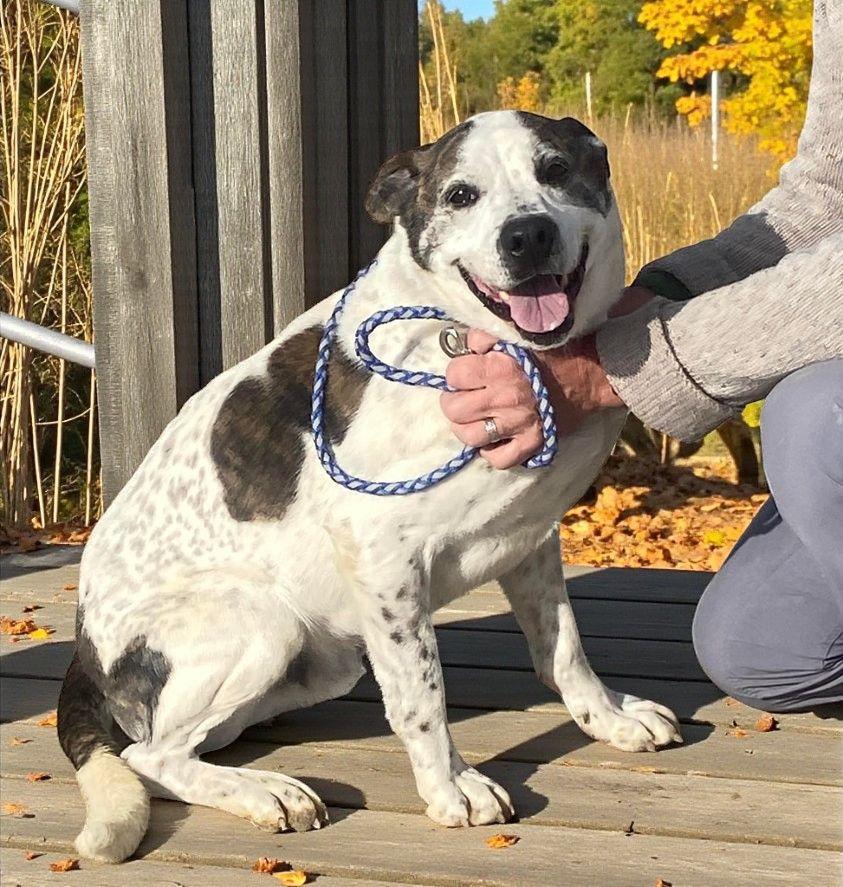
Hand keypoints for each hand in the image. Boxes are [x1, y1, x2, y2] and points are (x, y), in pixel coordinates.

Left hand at [440, 287, 653, 468]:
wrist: (595, 374)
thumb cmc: (557, 351)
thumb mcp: (521, 335)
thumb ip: (488, 336)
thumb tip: (466, 346)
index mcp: (500, 367)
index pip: (455, 374)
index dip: (457, 372)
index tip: (466, 373)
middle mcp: (505, 398)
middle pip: (455, 409)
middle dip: (454, 401)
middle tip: (464, 398)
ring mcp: (518, 425)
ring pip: (470, 437)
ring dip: (466, 428)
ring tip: (475, 419)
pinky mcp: (533, 443)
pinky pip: (499, 460)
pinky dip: (491, 452)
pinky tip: (493, 440)